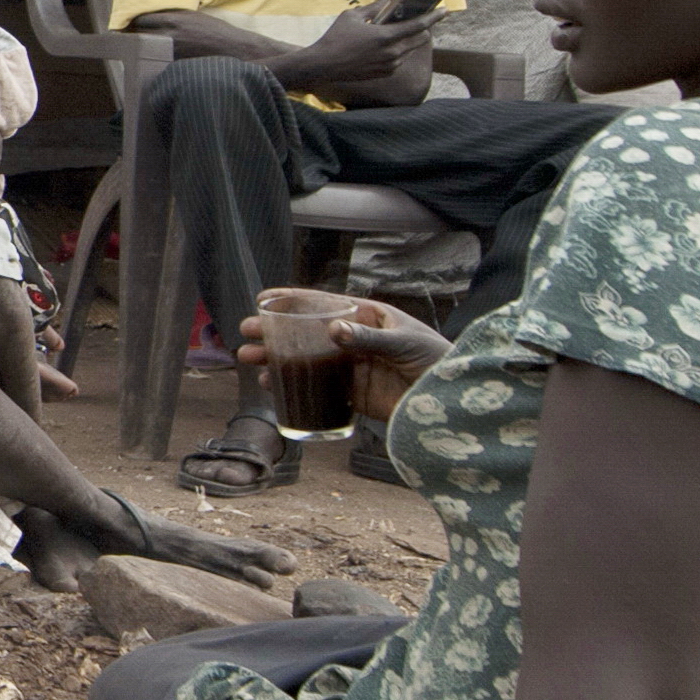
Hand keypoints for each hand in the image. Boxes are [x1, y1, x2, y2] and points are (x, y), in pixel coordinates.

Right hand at [239, 292, 450, 421]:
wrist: (452, 400)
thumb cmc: (436, 360)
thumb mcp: (403, 342)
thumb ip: (368, 337)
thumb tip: (334, 330)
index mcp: (367, 317)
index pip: (324, 303)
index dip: (293, 300)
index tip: (263, 299)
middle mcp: (354, 339)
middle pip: (307, 332)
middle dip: (275, 332)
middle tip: (246, 332)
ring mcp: (352, 368)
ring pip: (307, 360)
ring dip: (278, 359)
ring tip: (251, 360)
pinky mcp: (354, 394)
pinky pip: (318, 389)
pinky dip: (293, 387)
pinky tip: (273, 386)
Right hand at [285, 2, 431, 92]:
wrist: (324, 65)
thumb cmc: (335, 38)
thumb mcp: (353, 16)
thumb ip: (374, 7)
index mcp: (386, 36)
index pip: (419, 25)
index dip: (434, 17)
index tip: (444, 10)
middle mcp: (393, 52)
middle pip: (421, 39)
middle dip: (425, 28)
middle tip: (421, 19)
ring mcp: (390, 65)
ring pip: (410, 49)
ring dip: (410, 40)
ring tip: (399, 31)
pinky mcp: (385, 73)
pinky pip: (399, 60)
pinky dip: (398, 51)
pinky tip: (387, 46)